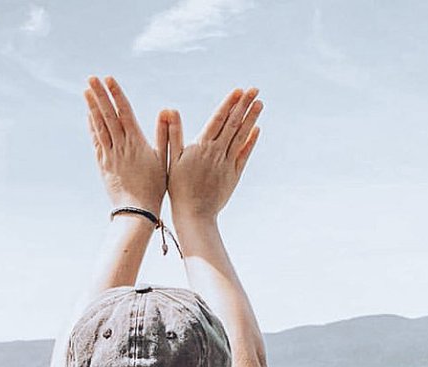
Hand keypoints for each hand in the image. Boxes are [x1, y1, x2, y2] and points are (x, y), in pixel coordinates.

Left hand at [84, 75, 167, 214]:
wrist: (137, 211)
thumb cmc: (155, 187)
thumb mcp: (164, 160)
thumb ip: (164, 134)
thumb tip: (167, 111)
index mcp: (136, 142)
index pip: (124, 112)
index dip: (116, 94)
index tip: (109, 79)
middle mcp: (120, 146)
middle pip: (108, 115)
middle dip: (99, 94)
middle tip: (91, 77)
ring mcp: (110, 155)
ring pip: (99, 126)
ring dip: (92, 107)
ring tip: (86, 90)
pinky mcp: (104, 164)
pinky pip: (97, 141)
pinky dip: (93, 127)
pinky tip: (89, 116)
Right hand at [164, 86, 262, 220]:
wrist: (194, 214)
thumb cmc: (178, 188)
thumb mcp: (171, 159)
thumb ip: (172, 133)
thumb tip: (168, 110)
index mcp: (202, 146)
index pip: (218, 119)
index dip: (229, 103)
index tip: (239, 90)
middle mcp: (217, 152)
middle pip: (233, 124)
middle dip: (244, 105)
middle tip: (255, 89)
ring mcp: (227, 163)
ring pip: (241, 137)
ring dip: (251, 119)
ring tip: (260, 103)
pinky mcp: (234, 175)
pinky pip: (244, 155)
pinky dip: (251, 141)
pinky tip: (256, 130)